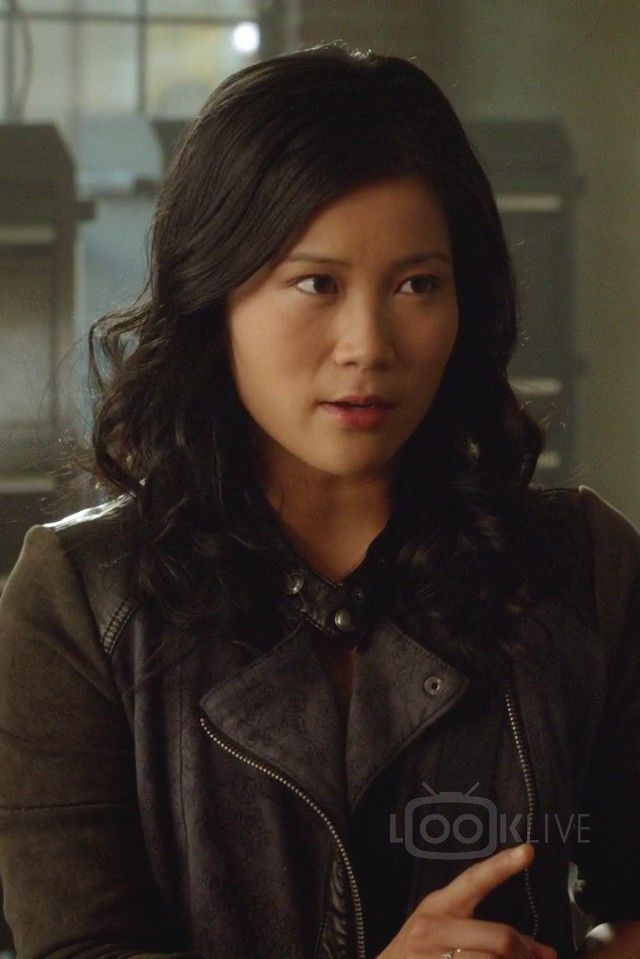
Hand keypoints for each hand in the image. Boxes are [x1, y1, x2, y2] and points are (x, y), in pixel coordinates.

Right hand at [376, 842, 556, 958]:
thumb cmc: (418, 953)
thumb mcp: (446, 932)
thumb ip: (492, 937)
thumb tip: (545, 953)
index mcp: (440, 906)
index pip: (475, 879)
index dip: (502, 865)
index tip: (527, 851)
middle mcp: (434, 928)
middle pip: (500, 938)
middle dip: (525, 955)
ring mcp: (432, 957)